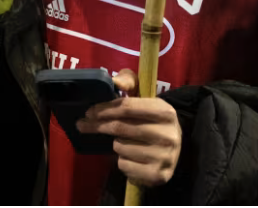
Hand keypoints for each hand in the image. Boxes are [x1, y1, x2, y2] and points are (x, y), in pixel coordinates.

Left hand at [77, 70, 180, 187]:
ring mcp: (164, 157)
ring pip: (120, 148)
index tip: (89, 112)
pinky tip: (130, 157)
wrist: (174, 150)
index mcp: (165, 111)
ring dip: (115, 144)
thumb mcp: (145, 97)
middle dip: (98, 125)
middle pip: (120, 127)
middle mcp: (168, 134)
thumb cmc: (152, 120)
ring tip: (122, 142)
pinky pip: (124, 165)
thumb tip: (115, 81)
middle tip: (83, 125)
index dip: (105, 108)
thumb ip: (129, 82)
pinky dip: (121, 161)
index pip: (127, 107)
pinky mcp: (158, 175)